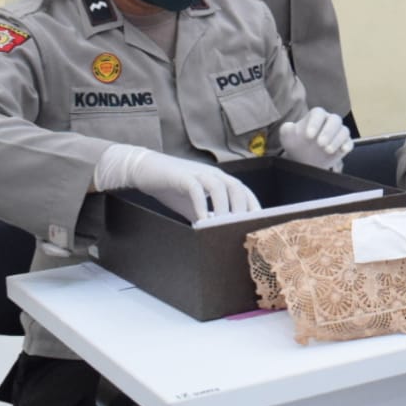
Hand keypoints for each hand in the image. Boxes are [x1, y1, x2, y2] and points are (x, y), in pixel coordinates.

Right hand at [92, 144, 258, 222]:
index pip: (243, 191)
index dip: (253, 206)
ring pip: (220, 187)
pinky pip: (196, 189)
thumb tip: (218, 235)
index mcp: (219, 179)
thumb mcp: (192, 206)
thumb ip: (206, 217)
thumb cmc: (171, 188)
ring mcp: (198, 173)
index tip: (260, 223)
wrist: (145, 170)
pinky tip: (201, 221)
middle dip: (243, 208)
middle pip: (237, 188)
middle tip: (244, 229)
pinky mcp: (182, 176)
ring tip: (225, 227)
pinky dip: (201, 204)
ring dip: (225, 207)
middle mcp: (212, 174)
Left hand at [278, 107, 353, 168]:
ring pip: (343, 130)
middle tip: (320, 144)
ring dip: (337, 140)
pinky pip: (349, 142)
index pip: (318, 113)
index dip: (315, 123)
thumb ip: (287, 129)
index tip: (308, 136)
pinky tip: (342, 150)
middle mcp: (329, 121)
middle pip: (335, 119)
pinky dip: (347, 145)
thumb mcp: (287, 137)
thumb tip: (290, 126)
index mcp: (316, 116)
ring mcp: (338, 133)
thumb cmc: (296, 143)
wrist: (304, 159)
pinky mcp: (345, 143)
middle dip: (328, 131)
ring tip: (327, 150)